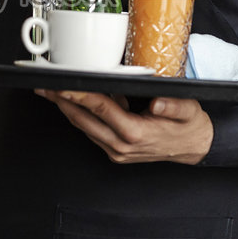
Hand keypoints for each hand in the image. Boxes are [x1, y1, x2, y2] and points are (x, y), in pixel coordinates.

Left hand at [34, 89, 213, 164]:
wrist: (194, 148)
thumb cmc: (188, 126)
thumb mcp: (189, 111)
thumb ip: (174, 106)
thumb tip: (157, 104)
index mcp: (136, 133)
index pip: (102, 109)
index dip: (80, 96)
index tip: (64, 85)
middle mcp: (121, 145)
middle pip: (84, 120)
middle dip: (62, 102)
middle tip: (44, 86)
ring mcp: (116, 152)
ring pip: (84, 127)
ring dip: (67, 109)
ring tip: (51, 92)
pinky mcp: (115, 153)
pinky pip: (92, 132)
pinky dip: (81, 117)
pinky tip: (74, 102)